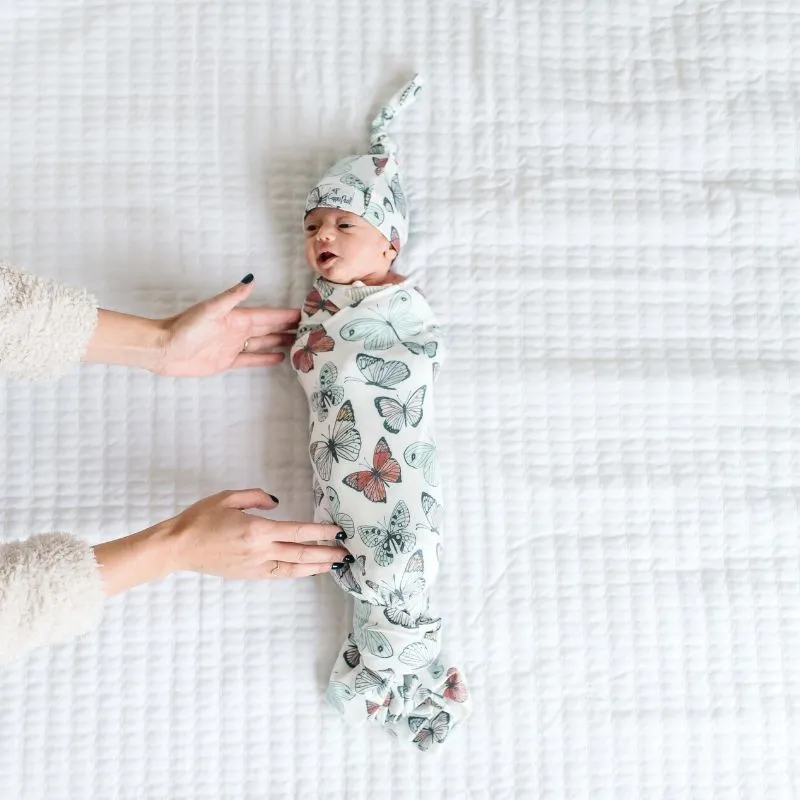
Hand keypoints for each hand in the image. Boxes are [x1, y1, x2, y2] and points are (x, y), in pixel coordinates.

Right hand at [92, 489, 349, 595]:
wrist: (178, 547)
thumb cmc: (200, 519)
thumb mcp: (228, 497)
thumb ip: (256, 497)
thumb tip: (276, 503)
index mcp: (257, 530)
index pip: (297, 531)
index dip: (320, 532)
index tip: (337, 531)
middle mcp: (260, 551)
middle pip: (301, 554)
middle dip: (326, 553)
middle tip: (346, 553)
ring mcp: (255, 566)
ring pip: (293, 569)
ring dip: (316, 567)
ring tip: (334, 565)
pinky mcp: (249, 575)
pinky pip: (279, 574)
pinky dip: (297, 573)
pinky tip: (308, 571)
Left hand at [152, 275, 299, 376]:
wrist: (163, 349)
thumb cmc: (184, 328)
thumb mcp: (210, 309)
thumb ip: (232, 297)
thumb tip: (251, 279)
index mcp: (236, 317)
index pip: (268, 315)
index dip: (286, 314)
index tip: (305, 313)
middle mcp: (238, 330)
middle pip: (269, 328)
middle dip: (289, 327)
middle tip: (310, 329)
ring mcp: (233, 346)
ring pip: (263, 343)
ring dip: (281, 341)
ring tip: (300, 342)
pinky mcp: (227, 361)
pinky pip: (251, 359)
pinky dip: (265, 357)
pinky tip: (279, 357)